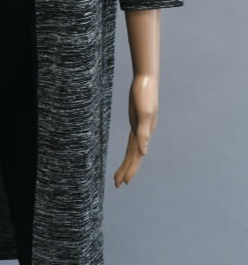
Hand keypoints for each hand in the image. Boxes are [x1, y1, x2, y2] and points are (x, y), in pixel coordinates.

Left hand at [114, 73, 157, 187]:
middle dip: (126, 171)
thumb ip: (144, 133)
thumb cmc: (145, 94)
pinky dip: (130, 151)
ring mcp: (140, 127)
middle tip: (117, 185)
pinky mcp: (136, 121)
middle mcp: (143, 133)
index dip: (131, 169)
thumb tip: (143, 153)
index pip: (137, 156)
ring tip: (119, 176)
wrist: (146, 79)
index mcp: (145, 133)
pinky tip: (129, 156)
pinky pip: (132, 141)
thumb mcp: (144, 113)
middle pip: (133, 156)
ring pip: (132, 150)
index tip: (124, 182)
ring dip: (127, 163)